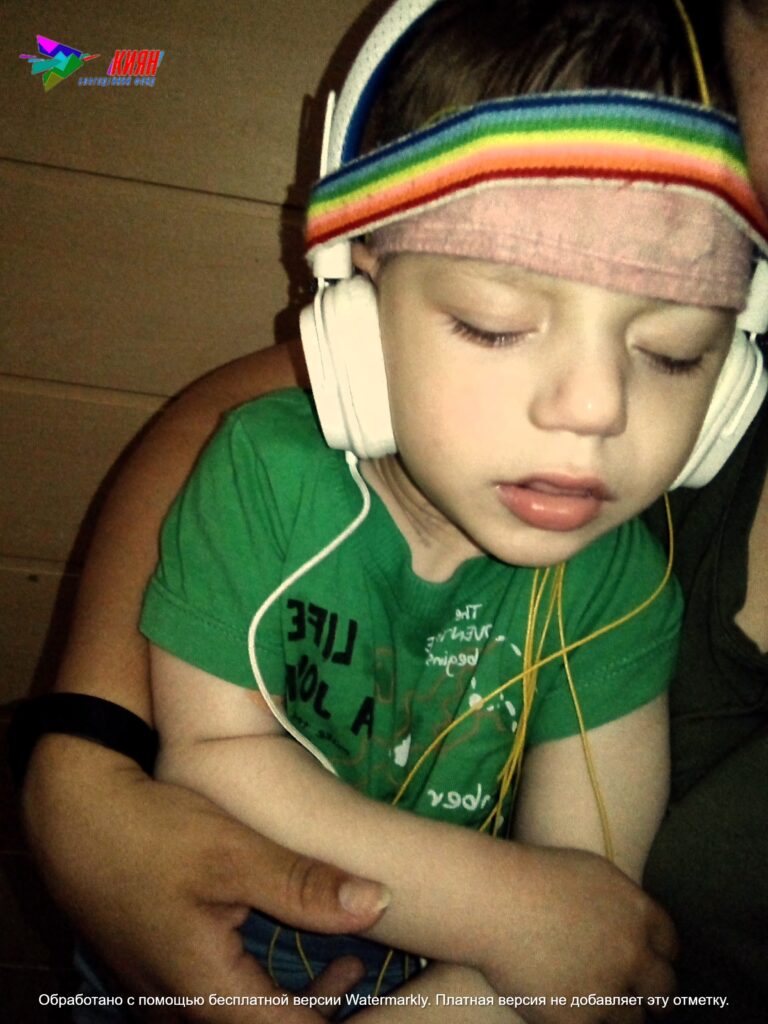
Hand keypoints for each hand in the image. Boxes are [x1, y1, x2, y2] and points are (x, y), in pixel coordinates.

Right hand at [22, 736, 387, 1022]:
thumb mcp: (234, 853)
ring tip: (346, 964)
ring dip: (298, 1002)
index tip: (390, 998)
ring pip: (245, 1020)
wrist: (74, 818)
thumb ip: (305, 885)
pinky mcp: (160, 977)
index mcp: (208, 997)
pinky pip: (221, 1002)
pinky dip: (265, 986)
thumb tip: (379, 902)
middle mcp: (183, 1014)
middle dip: (326, 1013)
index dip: (344, 1018)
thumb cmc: (151, 834)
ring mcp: (166, 1000)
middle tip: (370, 975)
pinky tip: (285, 946)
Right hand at [473, 844, 676, 1023]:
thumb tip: (636, 928)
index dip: (659, 957)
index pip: (670, 946)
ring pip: (632, 1019)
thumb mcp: (592, 873)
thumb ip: (623, 904)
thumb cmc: (532, 876)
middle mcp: (632, 953)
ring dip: (618, 1013)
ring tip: (594, 1002)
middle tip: (646, 1002)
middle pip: (664, 990)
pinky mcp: (577, 1019)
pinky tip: (565, 1008)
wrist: (493, 900)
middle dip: (655, 997)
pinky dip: (582, 1021)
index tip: (649, 965)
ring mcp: (607, 990)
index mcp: (638, 913)